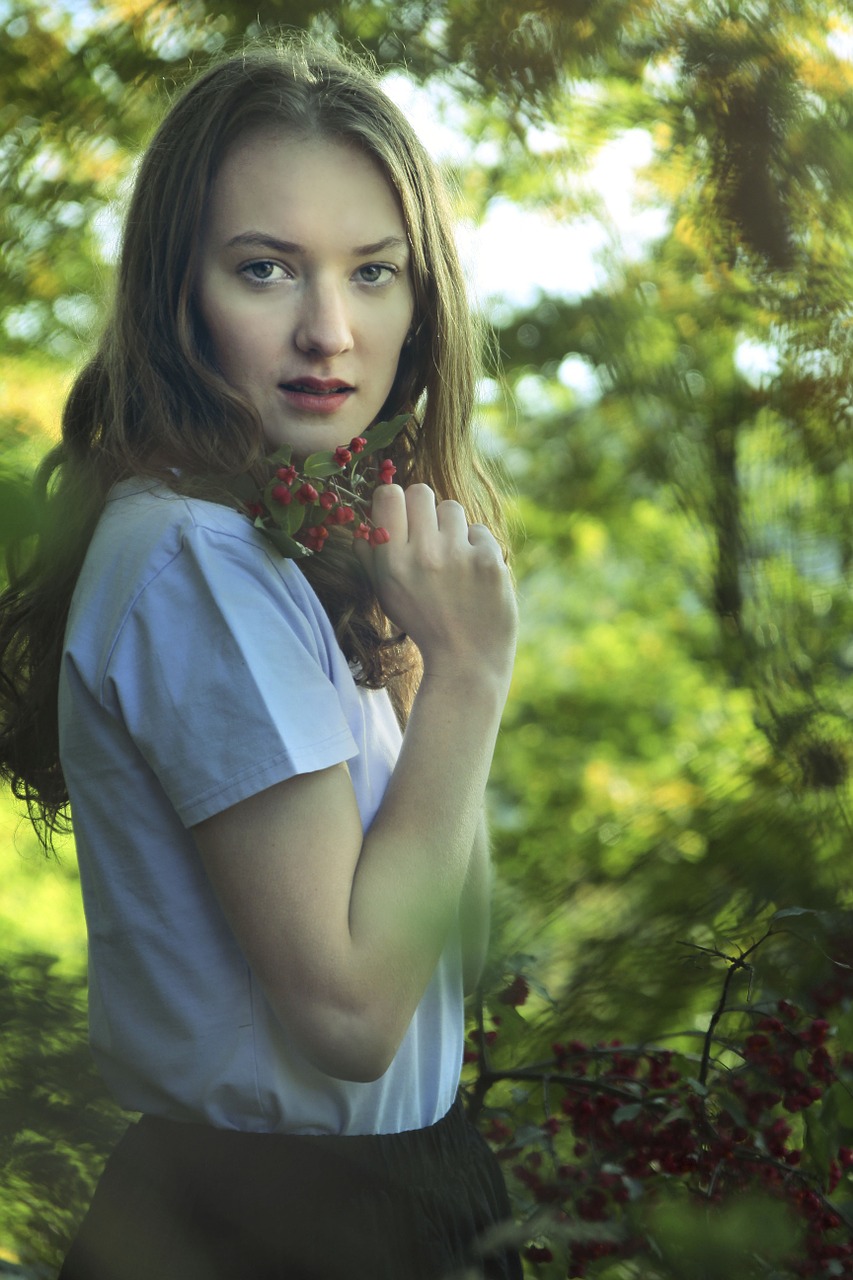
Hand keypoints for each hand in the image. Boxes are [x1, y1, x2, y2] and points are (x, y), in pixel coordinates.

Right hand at [355, 483, 516, 685]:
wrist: (467, 660)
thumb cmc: (424, 625)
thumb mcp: (387, 596)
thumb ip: (371, 559)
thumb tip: (363, 527)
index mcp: (391, 562)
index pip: (389, 494)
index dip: (395, 500)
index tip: (401, 515)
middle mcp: (423, 554)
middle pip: (421, 491)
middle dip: (423, 509)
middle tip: (429, 534)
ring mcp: (458, 555)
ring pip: (451, 508)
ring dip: (451, 527)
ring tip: (452, 557)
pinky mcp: (489, 560)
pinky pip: (479, 530)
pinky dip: (476, 547)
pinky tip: (473, 573)